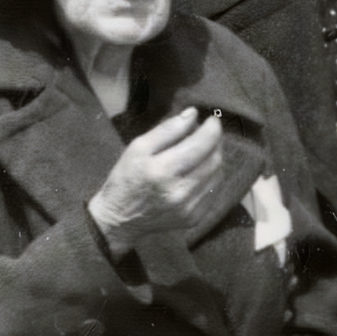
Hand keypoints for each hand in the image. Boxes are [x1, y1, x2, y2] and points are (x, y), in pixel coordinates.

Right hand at [88, 107, 222, 255]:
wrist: (119, 221)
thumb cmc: (125, 179)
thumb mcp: (138, 148)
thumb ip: (167, 129)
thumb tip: (193, 114)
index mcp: (162, 171)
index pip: (201, 144)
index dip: (212, 129)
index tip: (212, 119)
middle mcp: (179, 192)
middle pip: (214, 159)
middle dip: (215, 142)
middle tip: (207, 133)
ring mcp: (189, 208)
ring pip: (217, 174)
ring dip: (214, 158)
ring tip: (202, 150)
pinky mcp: (195, 218)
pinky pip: (213, 190)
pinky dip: (210, 175)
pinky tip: (199, 170)